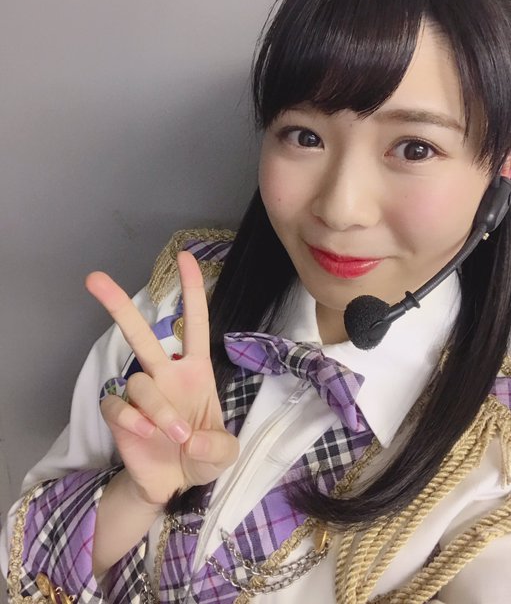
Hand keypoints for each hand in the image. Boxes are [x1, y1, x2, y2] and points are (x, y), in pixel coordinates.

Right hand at [85, 250, 238, 506]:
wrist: (176, 483)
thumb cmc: (203, 454)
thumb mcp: (225, 452)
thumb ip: (217, 444)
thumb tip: (190, 438)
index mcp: (194, 370)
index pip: (195, 323)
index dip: (192, 291)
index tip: (186, 258)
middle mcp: (164, 373)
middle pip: (141, 333)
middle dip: (119, 305)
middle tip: (94, 278)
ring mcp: (140, 393)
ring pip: (139, 381)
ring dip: (158, 409)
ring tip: (174, 436)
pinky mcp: (119, 414)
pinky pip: (117, 405)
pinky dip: (131, 419)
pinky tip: (144, 434)